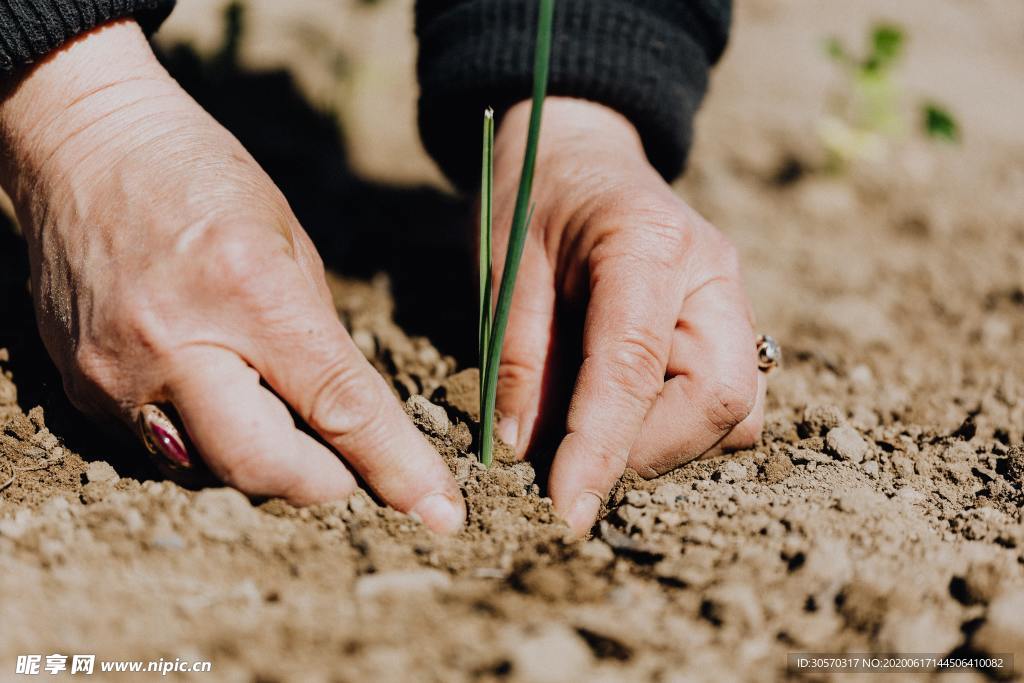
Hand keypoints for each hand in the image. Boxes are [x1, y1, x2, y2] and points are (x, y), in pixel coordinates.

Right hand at [0, 20, 464, 532]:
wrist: (83, 146)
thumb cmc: (201, 177)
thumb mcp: (289, 241)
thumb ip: (320, 337)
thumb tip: (351, 417)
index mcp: (248, 291)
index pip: (338, 406)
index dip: (396, 468)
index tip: (439, 513)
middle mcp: (175, 344)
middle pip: (265, 469)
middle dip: (324, 484)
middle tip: (350, 469)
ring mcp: (117, 374)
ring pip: (212, 472)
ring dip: (264, 464)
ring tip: (277, 414)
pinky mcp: (81, 389)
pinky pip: (162, 449)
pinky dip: (206, 440)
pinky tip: (216, 393)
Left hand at [490, 98, 764, 536]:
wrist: (580, 151)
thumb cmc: (534, 197)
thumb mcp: (505, 263)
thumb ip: (517, 354)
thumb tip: (523, 449)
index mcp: (648, 243)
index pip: (634, 367)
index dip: (601, 448)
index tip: (567, 509)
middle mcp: (712, 273)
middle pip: (720, 399)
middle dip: (648, 451)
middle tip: (576, 460)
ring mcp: (732, 298)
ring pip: (737, 410)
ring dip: (668, 444)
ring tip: (596, 430)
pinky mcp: (730, 323)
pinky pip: (730, 399)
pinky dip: (680, 426)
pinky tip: (626, 410)